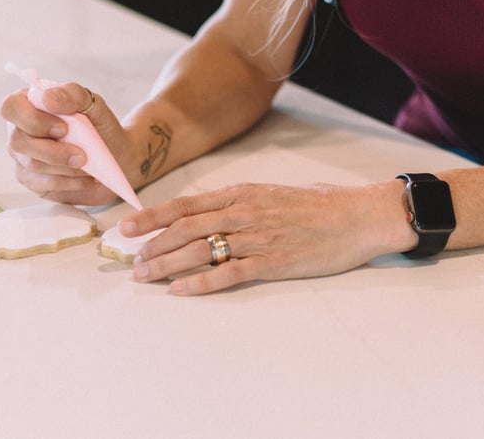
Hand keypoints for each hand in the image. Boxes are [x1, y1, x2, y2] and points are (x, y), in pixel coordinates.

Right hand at [0, 82, 132, 204]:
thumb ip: (71, 94)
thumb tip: (47, 98)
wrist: (116, 156)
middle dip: (53, 151)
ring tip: (88, 163)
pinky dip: (68, 182)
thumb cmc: (99, 125)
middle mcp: (19, 129)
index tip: (64, 128)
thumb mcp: (92, 103)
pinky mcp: (32, 179)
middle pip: (17, 142)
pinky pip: (42, 184)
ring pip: (32, 165)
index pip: (11, 107)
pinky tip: (85, 177)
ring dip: (65, 166)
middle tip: (82, 154)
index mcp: (29, 104)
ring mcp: (23, 156)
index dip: (33, 119)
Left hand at [121, 181, 413, 294]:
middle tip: (132, 261)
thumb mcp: (271, 193)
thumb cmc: (315, 204)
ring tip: (146, 276)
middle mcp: (243, 213)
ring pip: (200, 250)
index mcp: (241, 194)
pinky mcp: (273, 262)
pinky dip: (201, 283)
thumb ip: (239, 203)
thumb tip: (208, 213)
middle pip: (185, 228)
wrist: (356, 216)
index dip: (152, 216)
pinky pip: (229, 273)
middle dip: (153, 245)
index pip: (186, 205)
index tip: (127, 227)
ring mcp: (257, 238)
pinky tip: (180, 290)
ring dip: (168, 264)